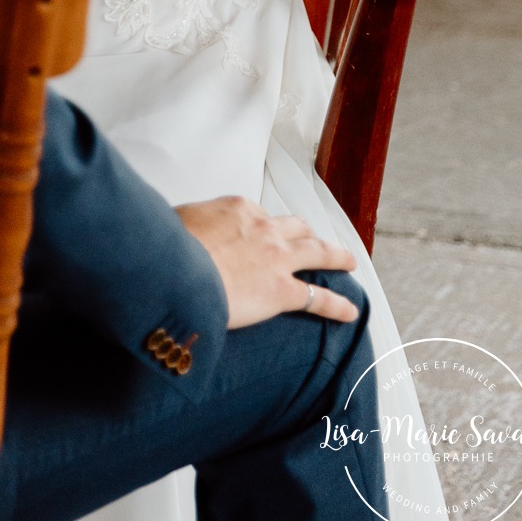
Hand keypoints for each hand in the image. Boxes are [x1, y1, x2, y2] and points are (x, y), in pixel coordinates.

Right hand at [177, 195, 357, 327]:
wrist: (179, 272)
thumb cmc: (171, 249)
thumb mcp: (178, 221)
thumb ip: (191, 223)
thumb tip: (182, 229)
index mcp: (239, 209)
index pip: (259, 215)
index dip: (263, 227)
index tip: (261, 236)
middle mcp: (264, 228)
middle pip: (295, 227)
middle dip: (306, 233)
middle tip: (314, 239)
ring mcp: (278, 258)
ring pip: (317, 252)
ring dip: (335, 256)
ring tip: (348, 261)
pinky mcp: (283, 291)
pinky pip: (318, 297)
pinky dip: (337, 305)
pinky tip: (350, 311)